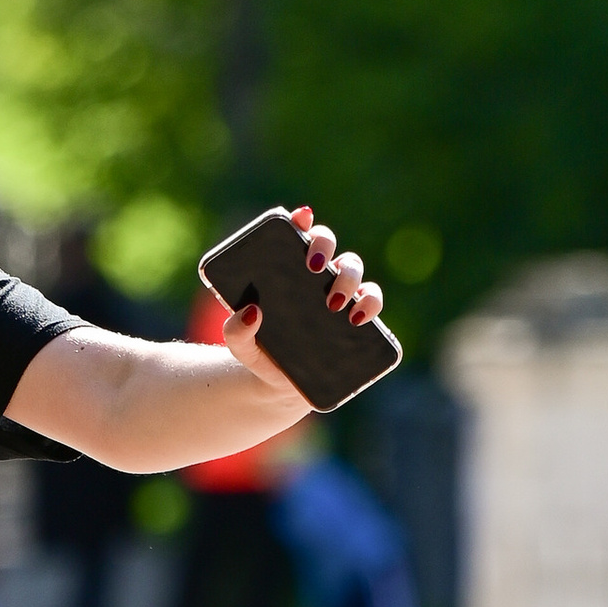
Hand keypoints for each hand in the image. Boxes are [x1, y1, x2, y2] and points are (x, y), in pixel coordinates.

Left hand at [220, 212, 384, 397]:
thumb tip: (250, 311)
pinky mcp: (357, 319)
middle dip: (324, 246)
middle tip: (312, 267)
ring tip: (335, 303)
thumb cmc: (261, 354)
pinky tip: (359, 317)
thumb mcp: (241, 346)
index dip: (301, 220)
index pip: (296, 233)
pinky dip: (371, 303)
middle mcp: (316, 275)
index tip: (300, 218)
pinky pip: (372, 301)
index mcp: (286, 268)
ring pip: (353, 269)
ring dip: (348, 278)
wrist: (280, 388)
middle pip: (328, 244)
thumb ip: (235, 331)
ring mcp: (339, 294)